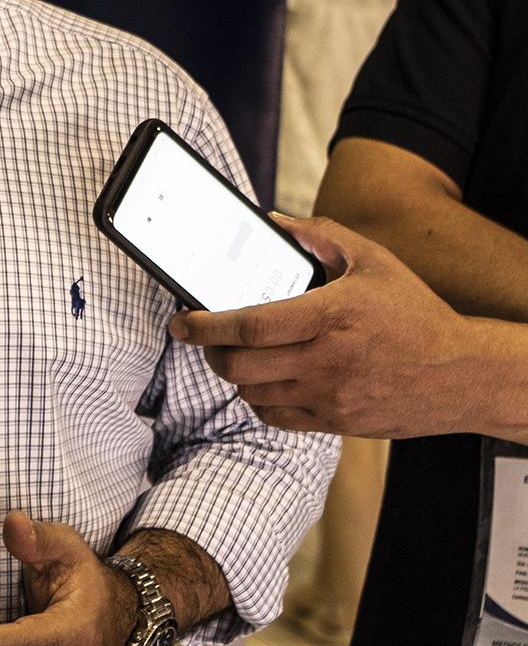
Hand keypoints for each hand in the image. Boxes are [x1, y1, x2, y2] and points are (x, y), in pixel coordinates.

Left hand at [169, 214, 490, 437]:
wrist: (464, 374)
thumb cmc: (415, 313)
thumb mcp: (374, 261)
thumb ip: (322, 235)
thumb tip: (274, 223)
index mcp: (331, 316)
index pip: (249, 325)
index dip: (205, 326)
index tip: (181, 322)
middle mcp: (327, 360)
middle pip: (239, 365)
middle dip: (211, 351)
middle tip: (205, 337)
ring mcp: (330, 396)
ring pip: (251, 393)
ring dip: (236, 374)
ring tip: (240, 354)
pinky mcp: (336, 422)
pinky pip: (275, 416)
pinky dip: (259, 399)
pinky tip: (267, 380)